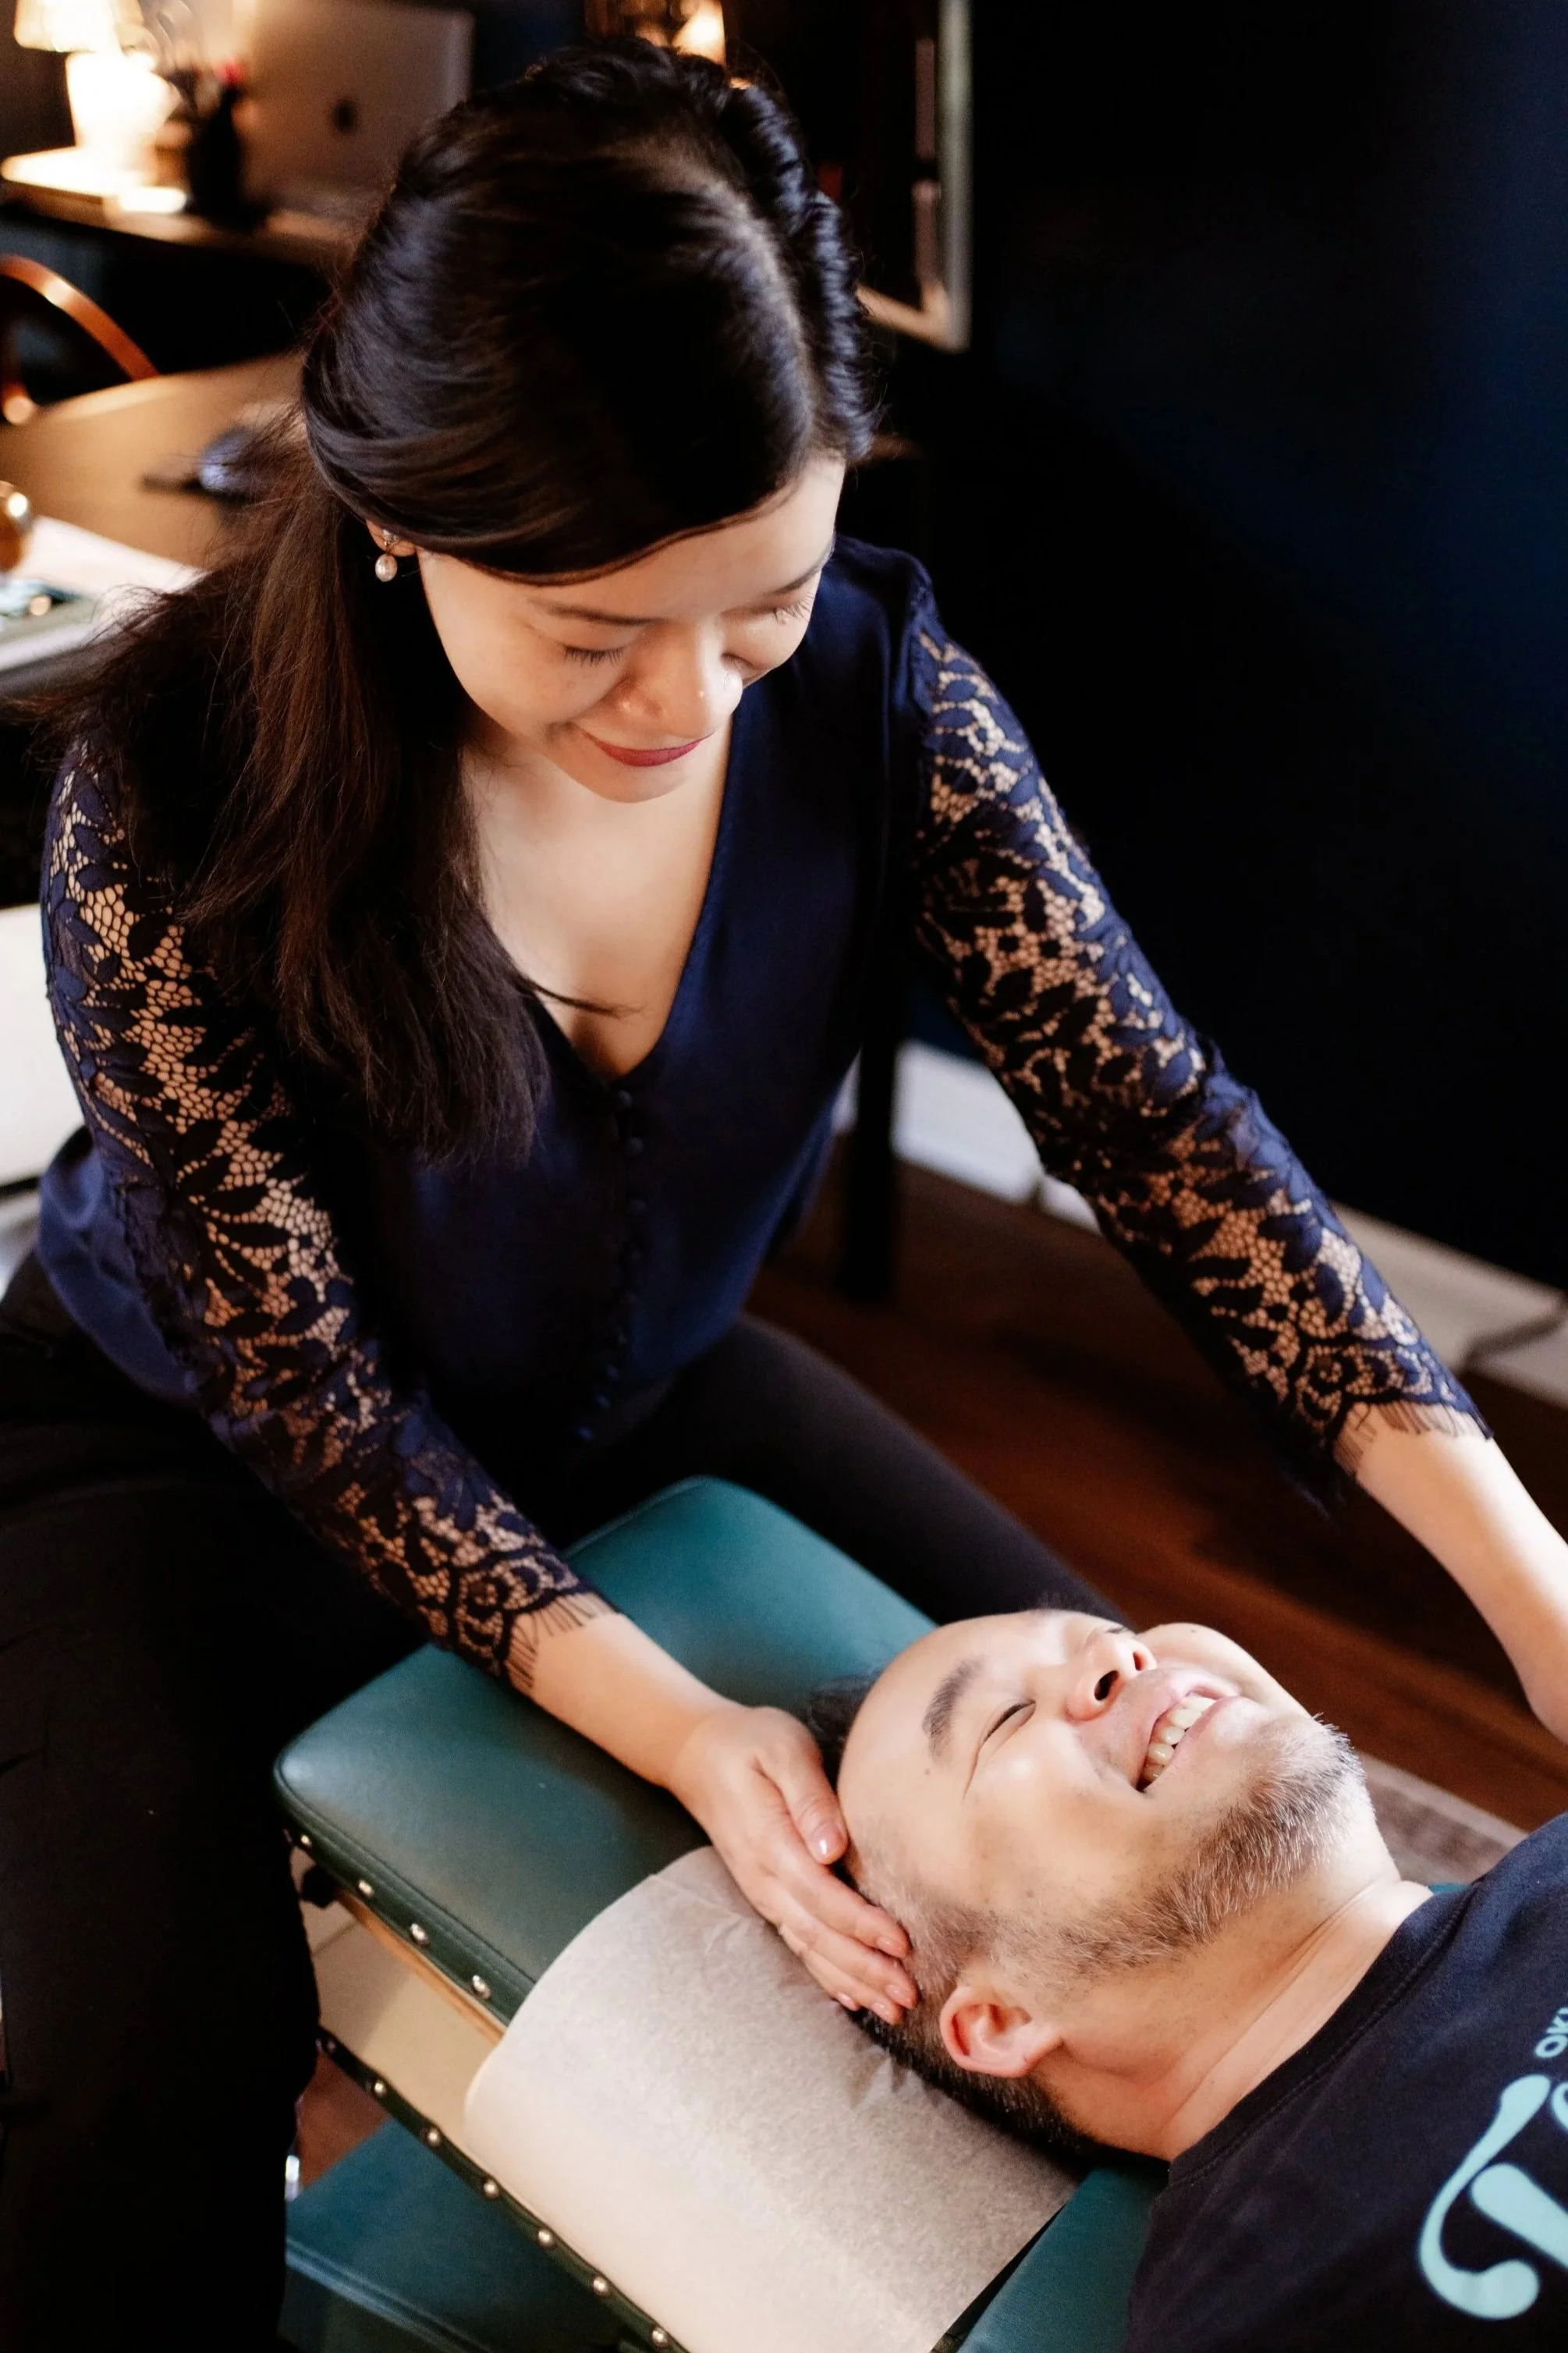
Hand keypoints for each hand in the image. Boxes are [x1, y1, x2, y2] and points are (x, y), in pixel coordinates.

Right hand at [667, 1701, 917, 2021]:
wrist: (697, 1754)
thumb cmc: (750, 1743)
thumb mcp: (781, 1749)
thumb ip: (809, 1797)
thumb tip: (832, 1848)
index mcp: (771, 1842)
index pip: (822, 1896)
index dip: (861, 1925)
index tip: (901, 1944)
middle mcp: (765, 1877)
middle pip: (818, 1934)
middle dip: (865, 1968)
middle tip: (909, 1994)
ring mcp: (762, 1891)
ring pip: (808, 1947)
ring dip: (850, 1980)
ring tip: (891, 2007)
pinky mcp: (766, 1894)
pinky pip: (796, 1941)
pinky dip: (824, 1973)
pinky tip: (850, 1996)